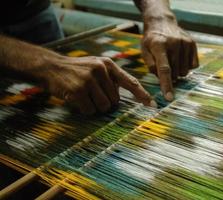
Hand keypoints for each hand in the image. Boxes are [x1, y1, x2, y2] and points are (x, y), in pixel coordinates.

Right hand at [39, 56, 153, 114]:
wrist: (51, 67)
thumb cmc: (78, 69)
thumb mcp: (97, 66)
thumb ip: (112, 78)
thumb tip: (124, 98)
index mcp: (108, 64)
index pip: (130, 82)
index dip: (142, 94)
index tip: (152, 104)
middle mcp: (101, 70)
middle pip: (115, 101)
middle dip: (105, 102)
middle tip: (93, 94)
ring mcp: (89, 80)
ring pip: (104, 107)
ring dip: (95, 107)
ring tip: (85, 96)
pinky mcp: (78, 90)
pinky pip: (90, 110)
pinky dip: (85, 109)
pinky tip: (77, 99)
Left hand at [142, 19, 198, 100]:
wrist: (162, 22)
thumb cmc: (151, 40)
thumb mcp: (144, 50)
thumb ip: (151, 65)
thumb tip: (160, 77)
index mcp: (159, 46)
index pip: (164, 69)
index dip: (167, 85)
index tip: (169, 98)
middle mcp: (174, 43)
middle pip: (175, 73)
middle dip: (170, 76)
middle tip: (165, 67)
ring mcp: (185, 43)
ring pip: (185, 72)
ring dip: (178, 71)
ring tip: (172, 61)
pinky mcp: (193, 44)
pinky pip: (193, 66)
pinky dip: (186, 66)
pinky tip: (180, 58)